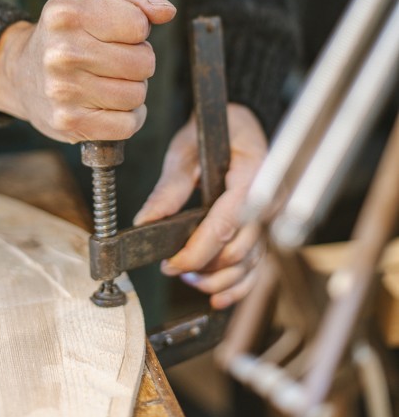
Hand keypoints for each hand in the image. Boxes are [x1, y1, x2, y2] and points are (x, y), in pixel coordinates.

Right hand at [0, 0, 175, 142]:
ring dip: (132, 89)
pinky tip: (110, 105)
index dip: (138, 28)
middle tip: (116, 59)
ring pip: (136, 95)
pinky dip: (127, 117)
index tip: (119, 31)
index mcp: (67, 13)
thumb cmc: (68, 29)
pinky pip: (126, 125)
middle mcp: (61, 51)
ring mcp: (62, 90)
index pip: (138, 23)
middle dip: (139, 61)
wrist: (21, 73)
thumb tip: (167, 12)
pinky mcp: (68, 122)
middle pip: (143, 62)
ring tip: (110, 80)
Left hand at [133, 103, 267, 307]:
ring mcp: (271, 216)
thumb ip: (170, 187)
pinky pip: (258, 265)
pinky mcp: (267, 228)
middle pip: (240, 249)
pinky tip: (216, 294)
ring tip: (190, 279)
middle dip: (205, 267)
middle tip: (173, 268)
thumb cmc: (217, 130)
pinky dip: (238, 285)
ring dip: (219, 280)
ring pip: (250, 264)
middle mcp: (269, 199)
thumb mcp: (187, 149)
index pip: (227, 222)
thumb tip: (146, 220)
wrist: (241, 123)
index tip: (172, 263)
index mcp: (253, 174)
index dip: (199, 249)